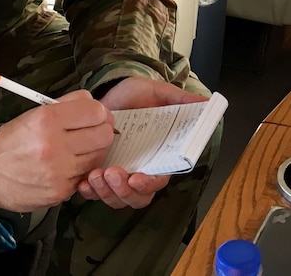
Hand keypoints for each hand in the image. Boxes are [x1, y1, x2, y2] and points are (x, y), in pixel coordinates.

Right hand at [0, 89, 115, 210]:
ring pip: (98, 157)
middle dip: (102, 130)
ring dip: (93, 151)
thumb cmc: (14, 138)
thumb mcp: (36, 112)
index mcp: (47, 120)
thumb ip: (69, 104)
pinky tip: (68, 165)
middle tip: (94, 131)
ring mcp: (58, 172)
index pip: (96, 112)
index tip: (94, 115)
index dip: (99, 112)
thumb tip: (96, 103)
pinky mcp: (60, 192)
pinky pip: (84, 176)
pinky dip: (80, 170)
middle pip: (104, 135)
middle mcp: (54, 146)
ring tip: (79, 148)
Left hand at [74, 77, 207, 208]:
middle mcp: (140, 170)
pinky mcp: (99, 174)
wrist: (105, 94)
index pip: (159, 180)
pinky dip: (89, 192)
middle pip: (137, 197)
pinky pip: (95, 194)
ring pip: (116, 199)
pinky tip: (83, 182)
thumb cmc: (134, 96)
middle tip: (111, 173)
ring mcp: (119, 174)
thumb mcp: (156, 92)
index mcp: (158, 156)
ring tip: (95, 175)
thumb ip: (179, 99)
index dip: (149, 184)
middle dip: (124, 192)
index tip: (137, 178)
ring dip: (106, 192)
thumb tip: (207, 103)